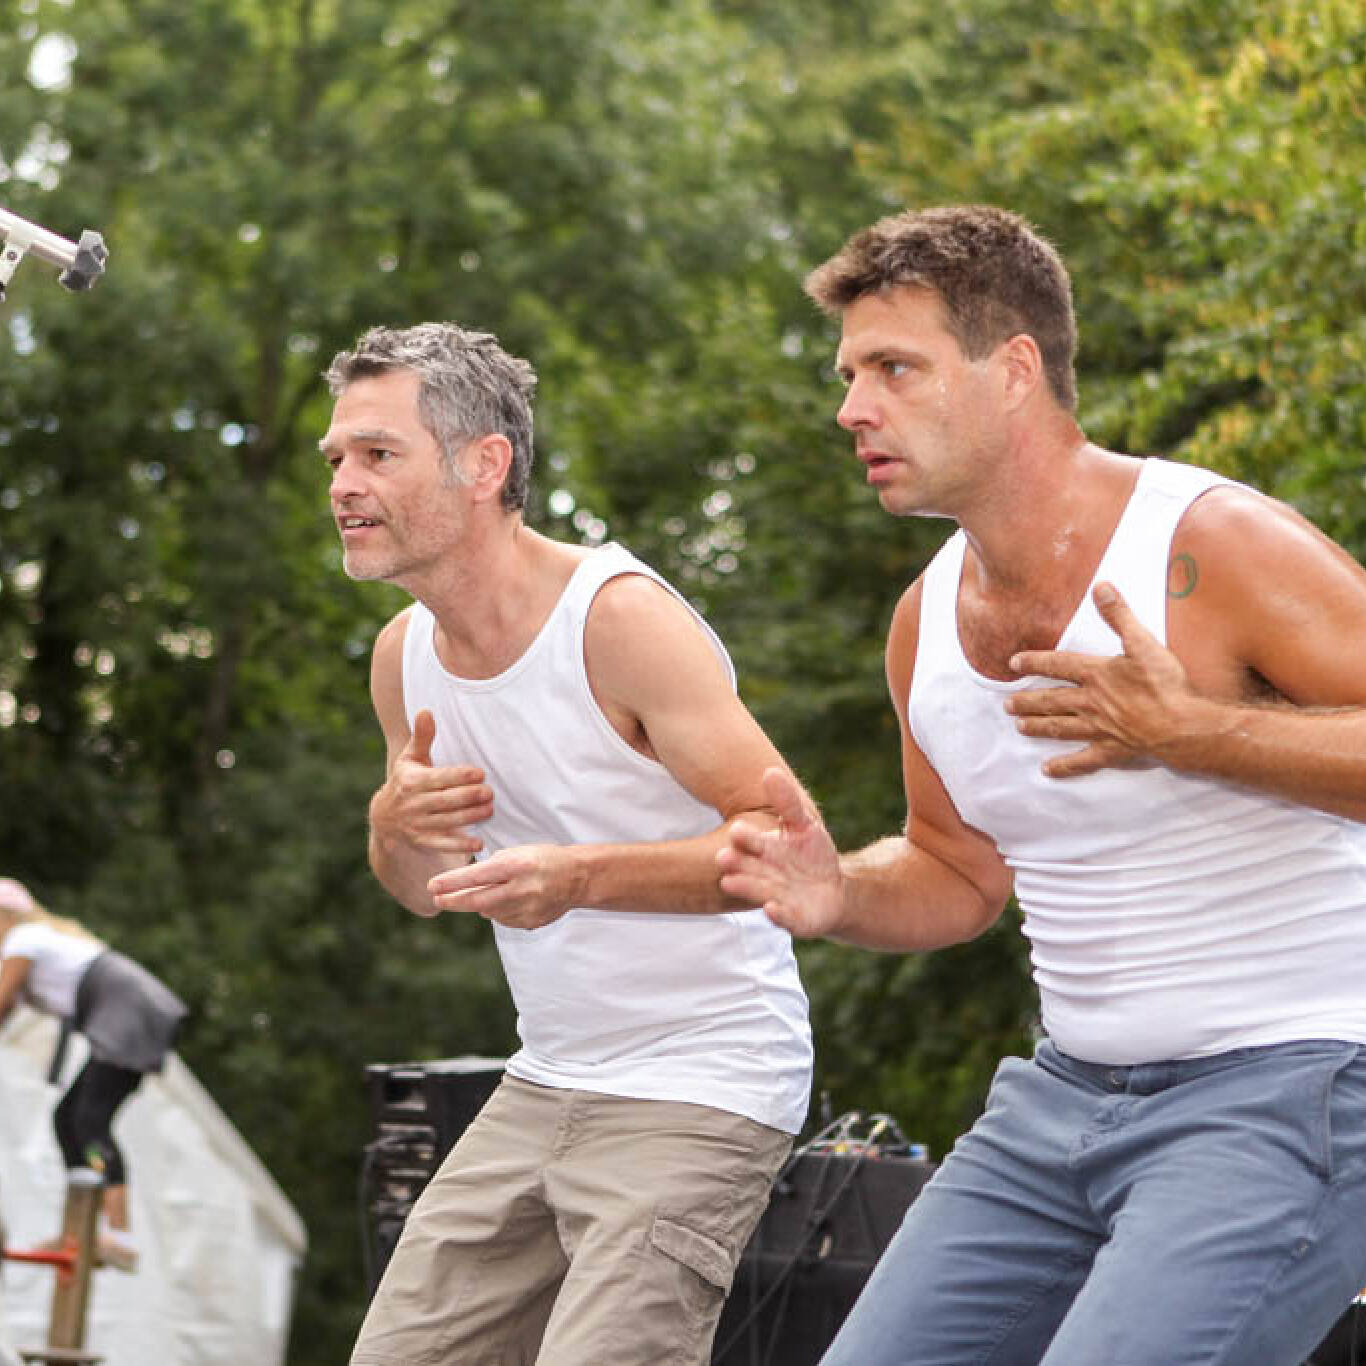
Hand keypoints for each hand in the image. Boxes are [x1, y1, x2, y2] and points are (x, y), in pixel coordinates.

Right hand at [370, 710, 492, 855]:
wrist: (384, 817)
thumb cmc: (406, 779)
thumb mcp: (410, 758)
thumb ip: (422, 737)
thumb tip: (426, 711)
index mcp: (412, 781)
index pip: (439, 778)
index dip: (460, 776)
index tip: (481, 773)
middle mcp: (413, 804)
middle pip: (446, 800)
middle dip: (469, 796)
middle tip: (490, 792)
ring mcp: (418, 824)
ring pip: (448, 821)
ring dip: (470, 817)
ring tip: (490, 810)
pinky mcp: (424, 841)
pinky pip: (443, 844)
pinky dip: (461, 845)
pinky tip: (480, 842)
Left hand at [427, 845, 580, 929]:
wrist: (577, 877)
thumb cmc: (543, 859)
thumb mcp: (518, 853)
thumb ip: (492, 868)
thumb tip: (465, 885)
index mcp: (518, 866)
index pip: (477, 876)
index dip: (452, 882)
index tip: (432, 885)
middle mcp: (522, 889)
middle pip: (478, 900)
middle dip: (454, 900)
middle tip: (438, 899)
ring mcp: (527, 909)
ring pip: (489, 911)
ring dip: (482, 903)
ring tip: (495, 890)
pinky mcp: (531, 922)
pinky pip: (503, 919)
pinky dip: (499, 910)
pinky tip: (511, 899)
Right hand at [716, 768, 844, 937]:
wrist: (833, 890)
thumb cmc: (812, 855)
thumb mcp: (804, 825)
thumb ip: (788, 802)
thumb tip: (770, 771)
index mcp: (765, 850)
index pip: (750, 842)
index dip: (744, 837)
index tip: (736, 830)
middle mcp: (765, 874)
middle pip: (747, 868)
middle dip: (735, 863)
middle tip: (722, 857)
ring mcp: (777, 897)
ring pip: (758, 891)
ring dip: (744, 888)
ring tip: (729, 883)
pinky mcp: (793, 919)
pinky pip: (784, 918)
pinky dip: (777, 915)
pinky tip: (771, 909)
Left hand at [1005, 582, 1200, 777]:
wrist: (1182, 725)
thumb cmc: (1165, 684)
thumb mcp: (1143, 643)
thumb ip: (1119, 616)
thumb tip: (1101, 587)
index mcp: (1096, 675)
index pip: (1058, 665)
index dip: (1034, 662)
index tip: (1013, 664)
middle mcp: (1090, 702)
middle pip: (1052, 700)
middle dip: (1028, 701)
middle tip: (1006, 704)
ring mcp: (1098, 729)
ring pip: (1060, 727)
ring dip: (1038, 726)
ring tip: (1019, 726)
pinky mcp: (1110, 751)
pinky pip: (1082, 760)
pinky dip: (1064, 766)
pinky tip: (1047, 770)